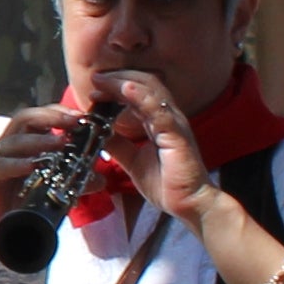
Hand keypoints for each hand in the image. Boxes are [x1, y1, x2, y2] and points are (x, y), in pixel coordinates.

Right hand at [0, 103, 91, 245]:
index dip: (59, 113)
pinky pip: (0, 165)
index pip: (40, 118)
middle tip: (74, 122)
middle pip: (26, 119)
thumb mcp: (52, 192)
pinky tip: (32, 166)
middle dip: (51, 117)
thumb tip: (100, 178)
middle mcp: (7, 147)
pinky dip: (17, 164)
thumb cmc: (19, 209)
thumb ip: (73, 182)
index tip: (82, 117)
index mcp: (23, 145)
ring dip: (39, 140)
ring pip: (14, 140)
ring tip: (60, 143)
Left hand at [85, 71, 214, 213]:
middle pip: (145, 84)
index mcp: (159, 121)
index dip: (116, 86)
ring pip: (151, 91)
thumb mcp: (132, 161)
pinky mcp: (177, 135)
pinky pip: (159, 111)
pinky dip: (141, 97)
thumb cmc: (167, 183)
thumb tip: (98, 132)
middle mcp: (168, 117)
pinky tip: (126, 89)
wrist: (189, 205)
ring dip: (124, 83)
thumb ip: (118, 145)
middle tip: (96, 78)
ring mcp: (174, 124)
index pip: (139, 92)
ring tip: (103, 80)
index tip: (95, 87)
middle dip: (118, 78)